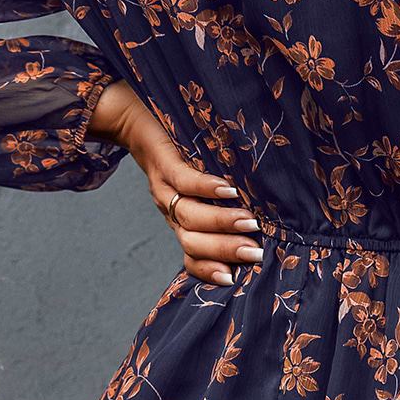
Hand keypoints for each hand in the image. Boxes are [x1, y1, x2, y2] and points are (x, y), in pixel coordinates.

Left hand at [89, 79, 261, 284]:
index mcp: (180, 220)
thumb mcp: (196, 183)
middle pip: (192, 241)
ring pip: (189, 215)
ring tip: (250, 222)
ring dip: (221, 222)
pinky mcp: (163, 162)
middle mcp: (170, 210)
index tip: (234, 280)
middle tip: (255, 253)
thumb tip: (264, 218)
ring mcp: (164, 187)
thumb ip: (220, 202)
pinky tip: (228, 189)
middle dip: (224, 250)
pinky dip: (206, 187)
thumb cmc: (178, 152)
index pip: (191, 256)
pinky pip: (183, 180)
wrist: (136, 118)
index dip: (208, 270)